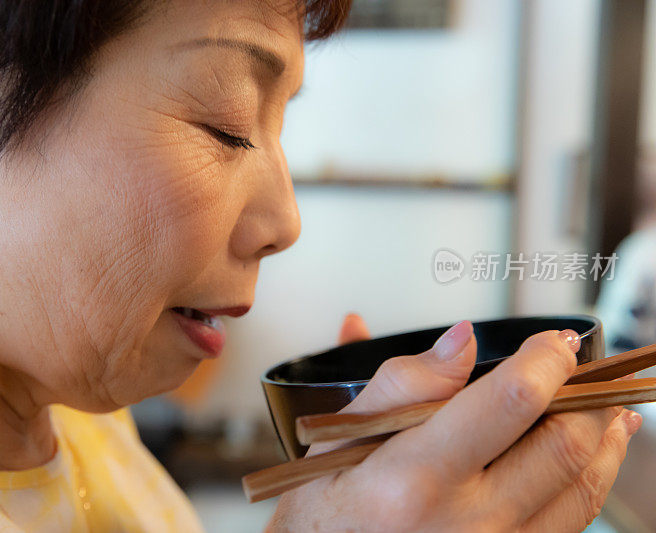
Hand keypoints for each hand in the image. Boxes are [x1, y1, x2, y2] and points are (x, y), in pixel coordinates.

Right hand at [267, 314, 640, 531]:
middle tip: (582, 365)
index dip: (544, 361)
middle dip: (585, 394)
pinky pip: (570, 524)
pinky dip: (591, 480)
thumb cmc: (321, 515)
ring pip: (582, 488)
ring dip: (604, 437)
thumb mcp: (338, 440)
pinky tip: (592, 454)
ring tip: (608, 403)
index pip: (508, 403)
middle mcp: (463, 523)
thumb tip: (461, 339)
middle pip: (562, 444)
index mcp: (413, 478)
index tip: (554, 341)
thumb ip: (402, 383)